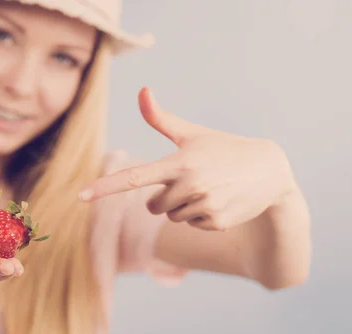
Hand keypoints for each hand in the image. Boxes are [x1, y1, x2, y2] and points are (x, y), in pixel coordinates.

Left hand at [79, 87, 298, 230]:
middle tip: (189, 182)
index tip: (81, 196)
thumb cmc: (223, 148)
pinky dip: (200, 216)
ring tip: (208, 189)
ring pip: (171, 216)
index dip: (105, 187)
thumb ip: (162, 119)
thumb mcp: (193, 134)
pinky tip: (219, 201)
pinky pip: (192, 226)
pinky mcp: (216, 222)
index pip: (134, 176)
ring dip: (183, 207)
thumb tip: (142, 90)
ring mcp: (204, 205)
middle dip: (164, 197)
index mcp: (179, 162)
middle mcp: (190, 185)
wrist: (269, 172)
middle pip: (152, 206)